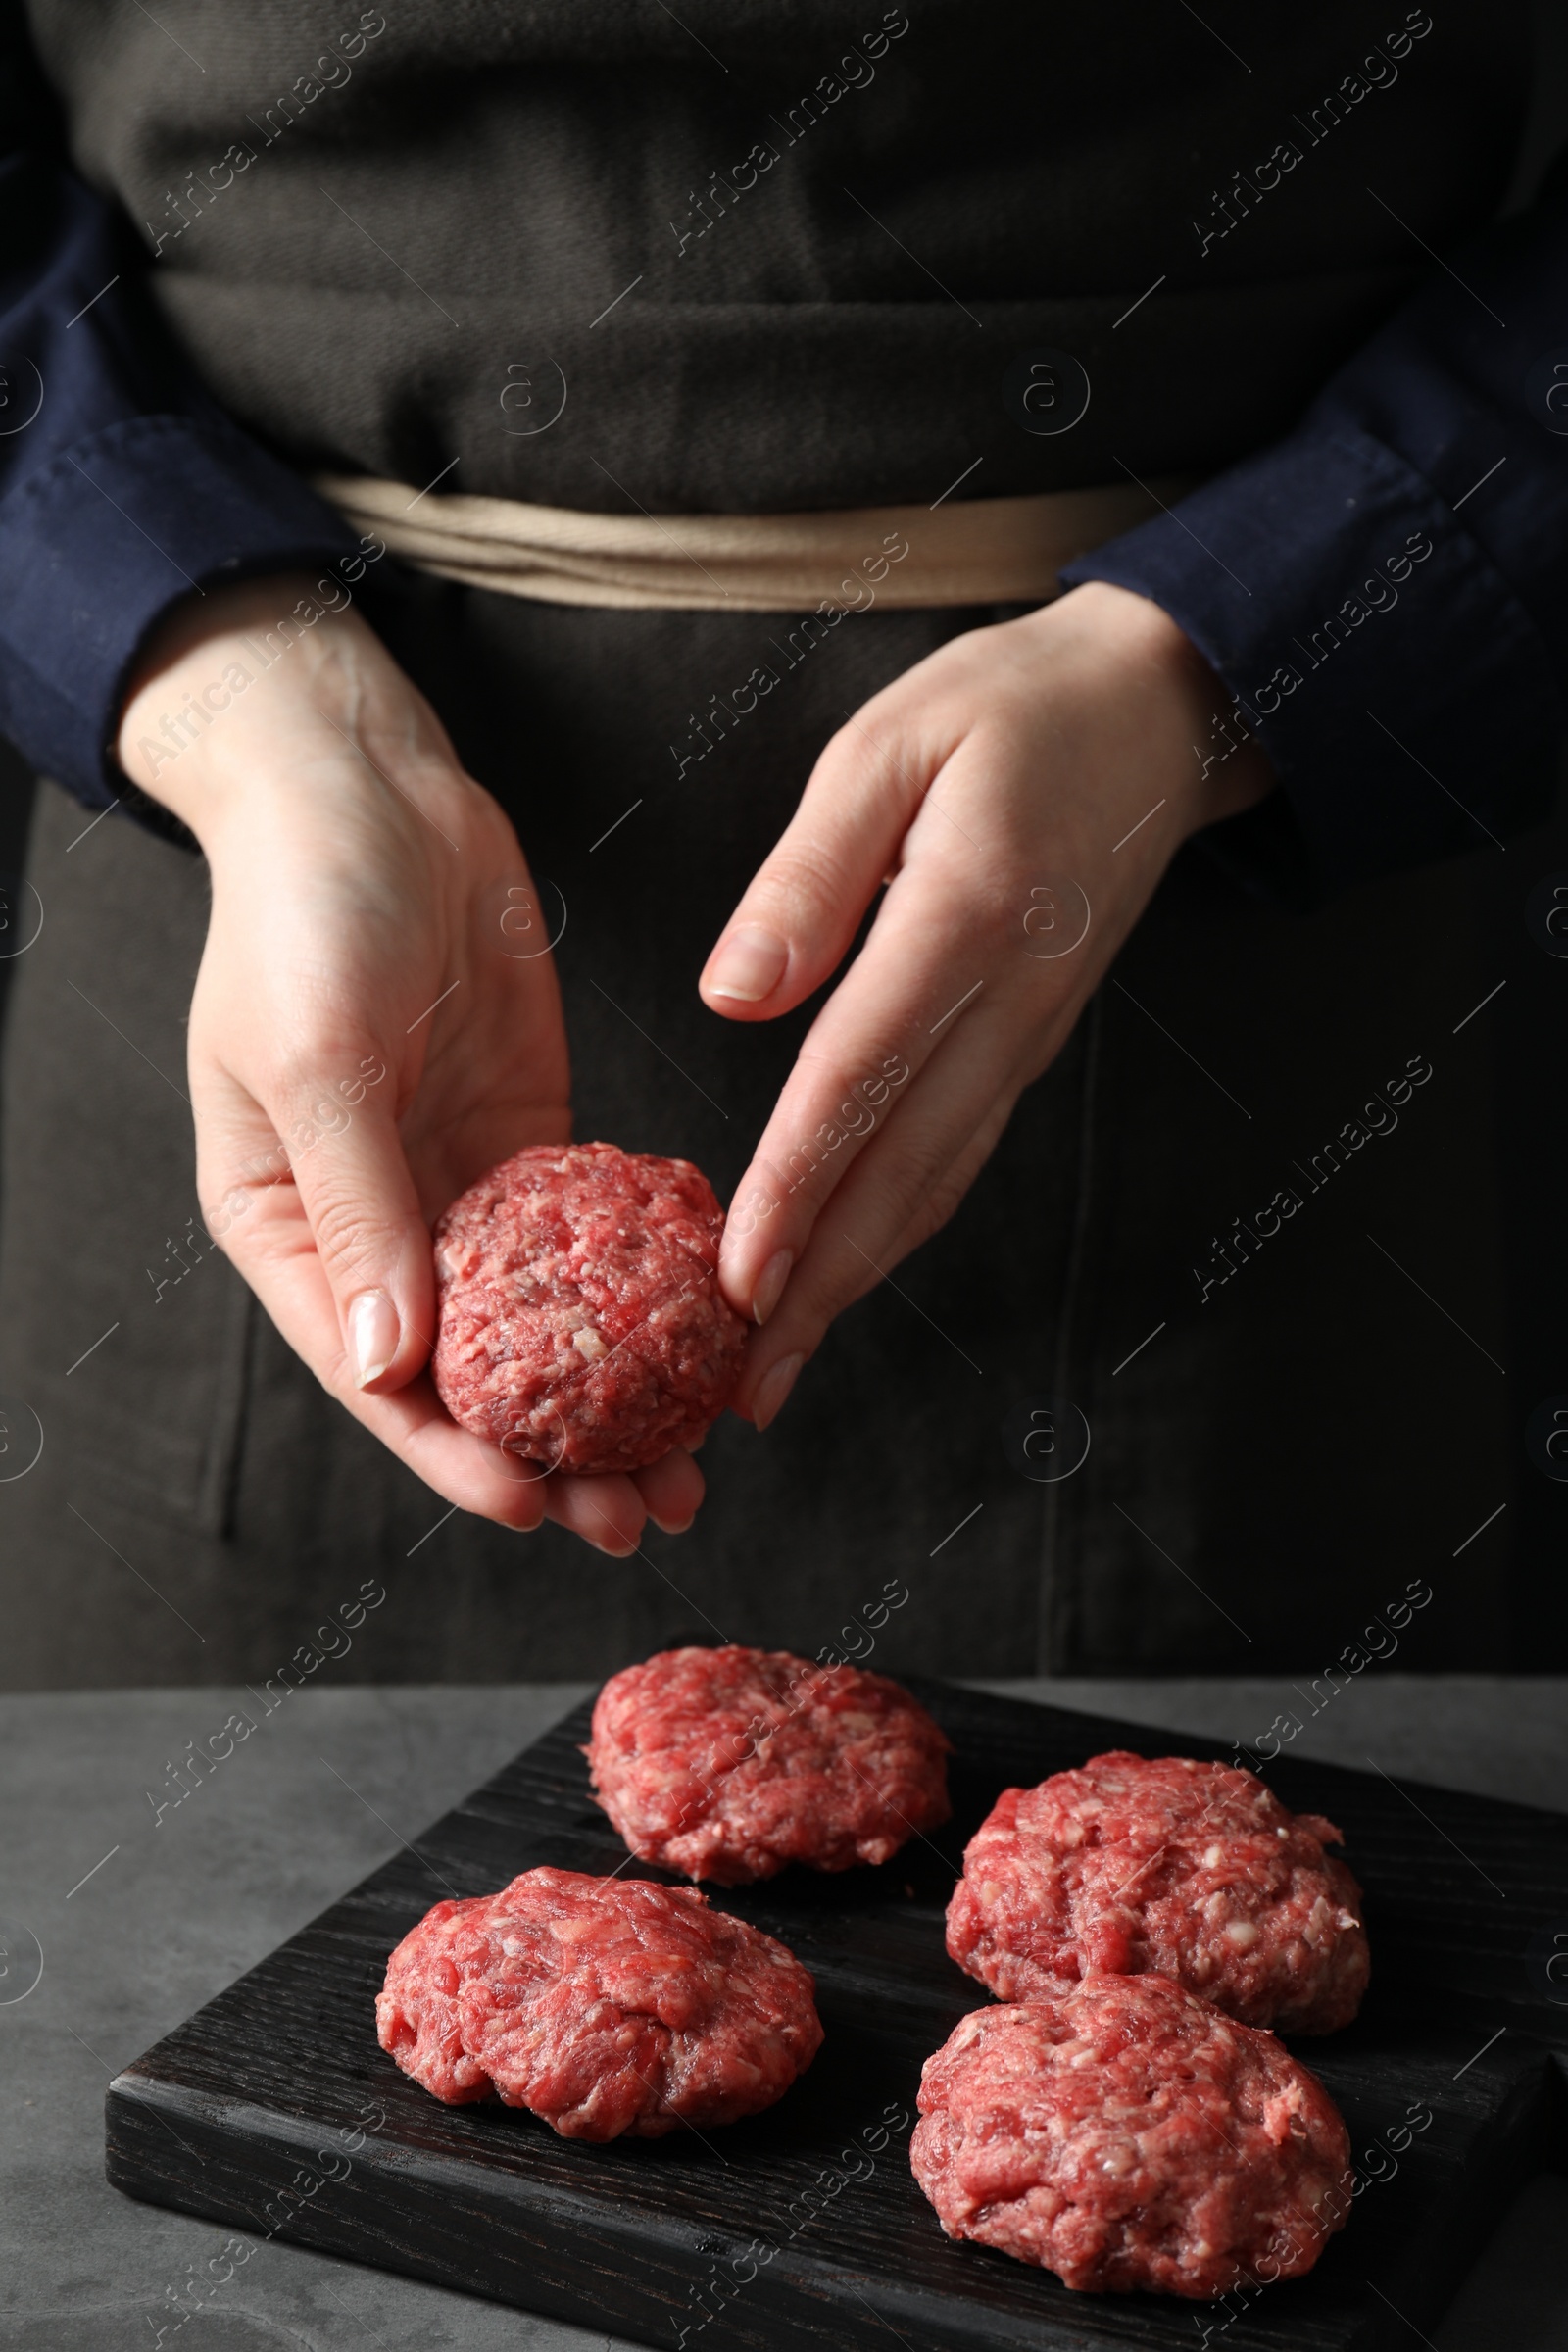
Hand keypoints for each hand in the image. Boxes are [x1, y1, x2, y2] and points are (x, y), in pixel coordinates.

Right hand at [117, 573, 703, 1552]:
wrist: (368, 788)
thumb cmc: (305, 909)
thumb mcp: (313, 1056)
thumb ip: (356, 1206)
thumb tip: (392, 1363)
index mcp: (287, 1227)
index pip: (373, 1374)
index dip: (451, 1451)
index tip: (532, 1506)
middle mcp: (373, 1224)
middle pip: (467, 1372)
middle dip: (551, 1452)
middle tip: (637, 1513)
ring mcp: (455, 1185)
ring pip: (537, 1325)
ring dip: (605, 1397)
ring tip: (683, 1465)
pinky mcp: (526, 1137)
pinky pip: (584, 1239)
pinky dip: (634, 1295)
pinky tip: (696, 1339)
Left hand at [699, 581, 1273, 1427]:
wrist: (1158, 710)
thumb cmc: (1009, 711)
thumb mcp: (889, 746)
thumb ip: (811, 875)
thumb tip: (733, 997)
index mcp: (966, 922)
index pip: (860, 1083)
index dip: (795, 1191)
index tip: (736, 1283)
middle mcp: (1009, 1005)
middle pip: (904, 1171)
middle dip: (819, 1287)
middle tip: (747, 1388)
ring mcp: (1029, 1034)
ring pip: (938, 1182)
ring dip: (858, 1281)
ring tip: (782, 1363)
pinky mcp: (1029, 1042)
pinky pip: (958, 1153)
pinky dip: (898, 1228)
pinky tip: (846, 1272)